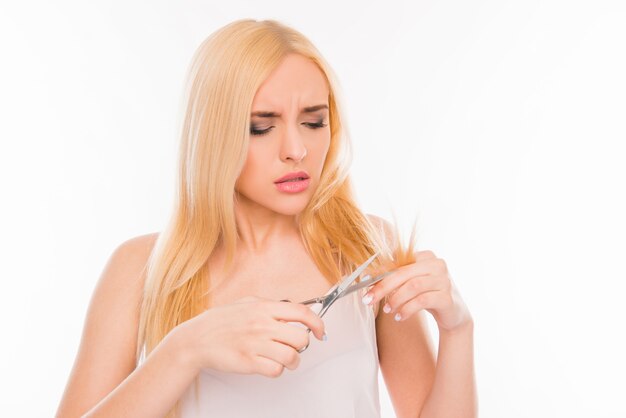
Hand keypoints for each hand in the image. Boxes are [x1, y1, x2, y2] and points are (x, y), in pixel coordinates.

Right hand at [174, 296, 325, 377]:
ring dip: (292, 361)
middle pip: (300, 338)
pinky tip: (270, 364)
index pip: (301, 312)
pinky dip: (277, 370)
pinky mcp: (249, 362)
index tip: (320, 331)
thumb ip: (270, 305)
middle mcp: (262, 324)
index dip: (317, 323)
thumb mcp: (247, 302)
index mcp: (264, 308)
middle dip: (301, 345)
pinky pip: (276, 370)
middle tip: (294, 346)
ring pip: (291, 356)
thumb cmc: (222, 321)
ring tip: (284, 359)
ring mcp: (255, 344)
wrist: (198, 338)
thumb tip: (293, 309)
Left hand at [363, 250, 471, 332]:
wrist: (453, 314)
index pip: (399, 262)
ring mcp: (444, 280)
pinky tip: (399, 317)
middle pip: (404, 273)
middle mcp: (437, 264)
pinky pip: (422, 301)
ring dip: (395, 299)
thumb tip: (367, 276)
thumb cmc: (427, 295)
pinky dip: (407, 309)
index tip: (365, 283)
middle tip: (368, 299)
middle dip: (383, 287)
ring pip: (413, 286)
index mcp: (426, 256)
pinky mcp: (447, 297)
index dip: (380, 273)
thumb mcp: (411, 283)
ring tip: (387, 310)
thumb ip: (395, 277)